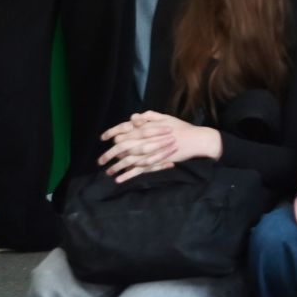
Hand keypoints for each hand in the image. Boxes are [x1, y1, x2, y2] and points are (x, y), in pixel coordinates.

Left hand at [98, 111, 220, 181]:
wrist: (196, 140)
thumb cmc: (182, 128)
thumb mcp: (166, 118)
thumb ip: (149, 116)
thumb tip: (133, 117)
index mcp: (146, 127)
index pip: (124, 131)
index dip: (112, 134)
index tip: (104, 138)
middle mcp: (146, 140)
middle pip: (122, 147)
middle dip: (109, 155)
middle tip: (100, 161)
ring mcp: (150, 152)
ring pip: (128, 160)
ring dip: (116, 167)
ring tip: (108, 172)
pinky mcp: (155, 162)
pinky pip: (139, 170)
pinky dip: (128, 175)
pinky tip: (120, 179)